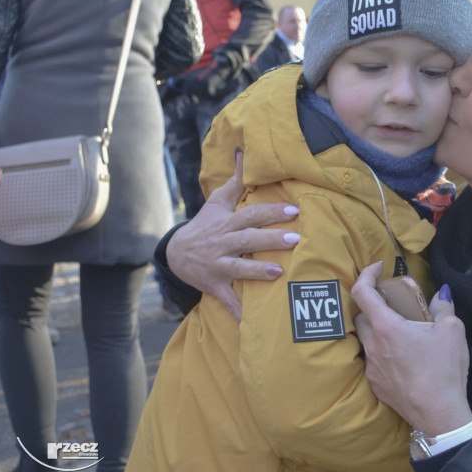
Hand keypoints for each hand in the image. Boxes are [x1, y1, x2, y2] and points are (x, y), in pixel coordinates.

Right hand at [165, 151, 299, 319]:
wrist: (175, 255)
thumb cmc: (204, 226)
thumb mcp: (217, 202)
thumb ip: (236, 181)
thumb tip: (245, 152)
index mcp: (225, 224)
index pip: (250, 215)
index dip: (270, 213)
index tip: (293, 211)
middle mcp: (221, 245)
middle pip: (247, 241)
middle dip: (270, 240)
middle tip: (296, 239)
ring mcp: (217, 267)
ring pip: (237, 269)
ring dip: (257, 272)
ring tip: (278, 272)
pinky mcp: (213, 286)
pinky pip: (226, 300)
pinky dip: (238, 310)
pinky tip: (252, 319)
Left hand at [352, 262, 471, 435]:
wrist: (439, 415)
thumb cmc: (444, 370)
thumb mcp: (452, 331)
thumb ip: (443, 307)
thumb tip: (441, 294)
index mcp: (387, 327)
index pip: (362, 292)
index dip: (366, 274)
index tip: (377, 268)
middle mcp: (373, 346)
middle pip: (360, 316)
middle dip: (372, 305)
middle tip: (393, 305)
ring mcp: (371, 368)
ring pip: (366, 340)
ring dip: (377, 331)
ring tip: (400, 334)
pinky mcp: (376, 386)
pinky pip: (373, 362)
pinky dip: (383, 354)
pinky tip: (403, 359)